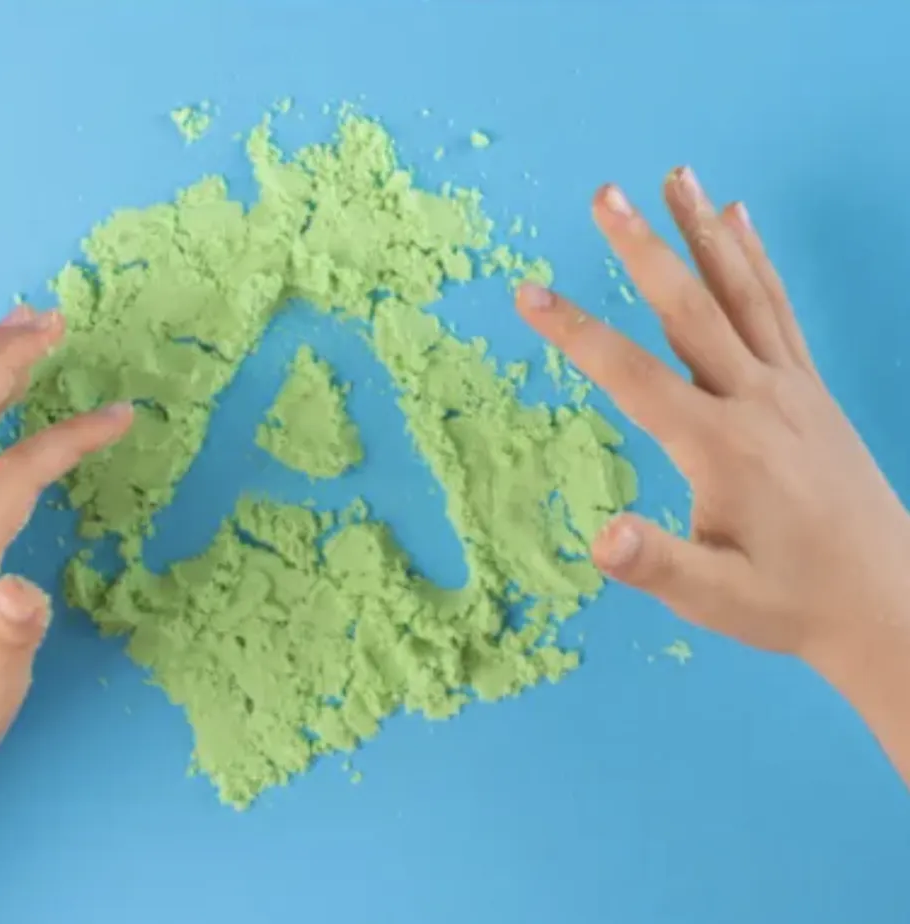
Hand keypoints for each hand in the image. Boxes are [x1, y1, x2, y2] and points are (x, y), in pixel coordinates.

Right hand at [516, 168, 909, 663]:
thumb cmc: (789, 602)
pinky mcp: (810, 389)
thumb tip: (600, 540)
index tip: (527, 294)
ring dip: (704, 231)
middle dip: (643, 248)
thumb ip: (657, 565)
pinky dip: (756, 260)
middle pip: (691, 308)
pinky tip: (740, 221)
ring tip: (675, 176)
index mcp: (720, 446)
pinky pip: (779, 308)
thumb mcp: (715, 597)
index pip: (632, 376)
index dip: (575, 333)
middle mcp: (757, 400)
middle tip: (605, 194)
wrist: (888, 601)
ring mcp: (790, 387)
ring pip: (741, 292)